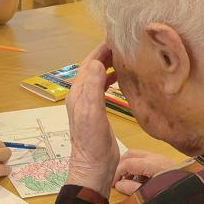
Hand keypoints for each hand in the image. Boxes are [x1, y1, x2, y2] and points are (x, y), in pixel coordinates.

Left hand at [66, 42, 119, 194]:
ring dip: (108, 65)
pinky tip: (121, 78)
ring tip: (125, 56)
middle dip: (105, 53)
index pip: (88, 63)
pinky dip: (111, 79)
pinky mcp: (97, 112)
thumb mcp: (92, 114)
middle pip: (92, 67)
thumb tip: (96, 62)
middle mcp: (81, 96)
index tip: (116, 36)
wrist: (92, 168)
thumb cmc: (91, 143)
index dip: (101, 48)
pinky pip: (103, 88)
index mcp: (78, 93)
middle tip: (124, 43)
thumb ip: (93, 88)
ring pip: (97, 76)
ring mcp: (88, 104)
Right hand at [113, 149, 174, 194]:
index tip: (112, 184)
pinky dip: (136, 166)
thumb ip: (134, 189)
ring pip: (137, 155)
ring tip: (125, 180)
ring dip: (128, 165)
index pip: (128, 163)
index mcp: (153, 164)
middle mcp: (156, 157)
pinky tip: (137, 179)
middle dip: (120, 165)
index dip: (117, 173)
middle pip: (131, 154)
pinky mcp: (163, 162)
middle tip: (116, 179)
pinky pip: (144, 159)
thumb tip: (119, 185)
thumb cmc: (174, 195)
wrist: (196, 193)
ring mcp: (160, 158)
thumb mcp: (152, 194)